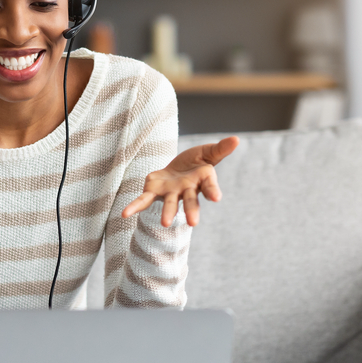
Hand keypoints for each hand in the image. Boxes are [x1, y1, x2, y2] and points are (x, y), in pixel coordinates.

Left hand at [122, 136, 238, 227]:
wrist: (176, 167)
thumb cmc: (196, 161)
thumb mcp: (208, 152)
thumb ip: (220, 149)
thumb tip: (237, 139)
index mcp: (202, 181)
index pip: (209, 187)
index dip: (212, 192)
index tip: (216, 198)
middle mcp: (187, 190)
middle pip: (190, 201)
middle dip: (191, 211)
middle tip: (193, 223)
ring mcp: (170, 193)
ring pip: (169, 204)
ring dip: (167, 213)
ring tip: (164, 223)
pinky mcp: (154, 192)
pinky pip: (143, 201)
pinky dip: (134, 207)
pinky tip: (124, 214)